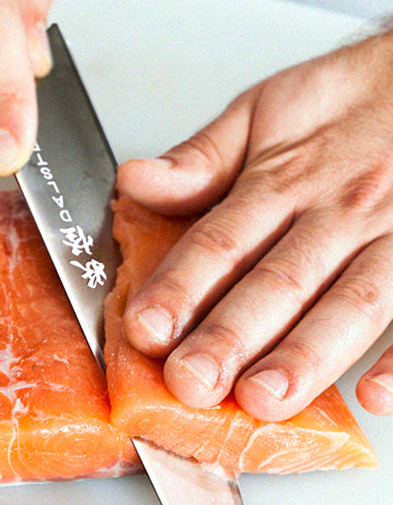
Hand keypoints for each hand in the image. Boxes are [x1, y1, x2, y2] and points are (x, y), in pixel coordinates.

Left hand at [116, 29, 392, 419]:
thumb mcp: (263, 112)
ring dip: (307, 354)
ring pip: (351, 302)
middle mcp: (338, 213)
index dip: (180, 286)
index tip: (144, 329)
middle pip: (279, 281)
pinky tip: (376, 399)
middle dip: (232, 335)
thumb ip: (200, 158)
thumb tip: (135, 181)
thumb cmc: (348, 105)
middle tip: (193, 381)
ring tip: (265, 399)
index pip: (221, 241)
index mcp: (283, 181)